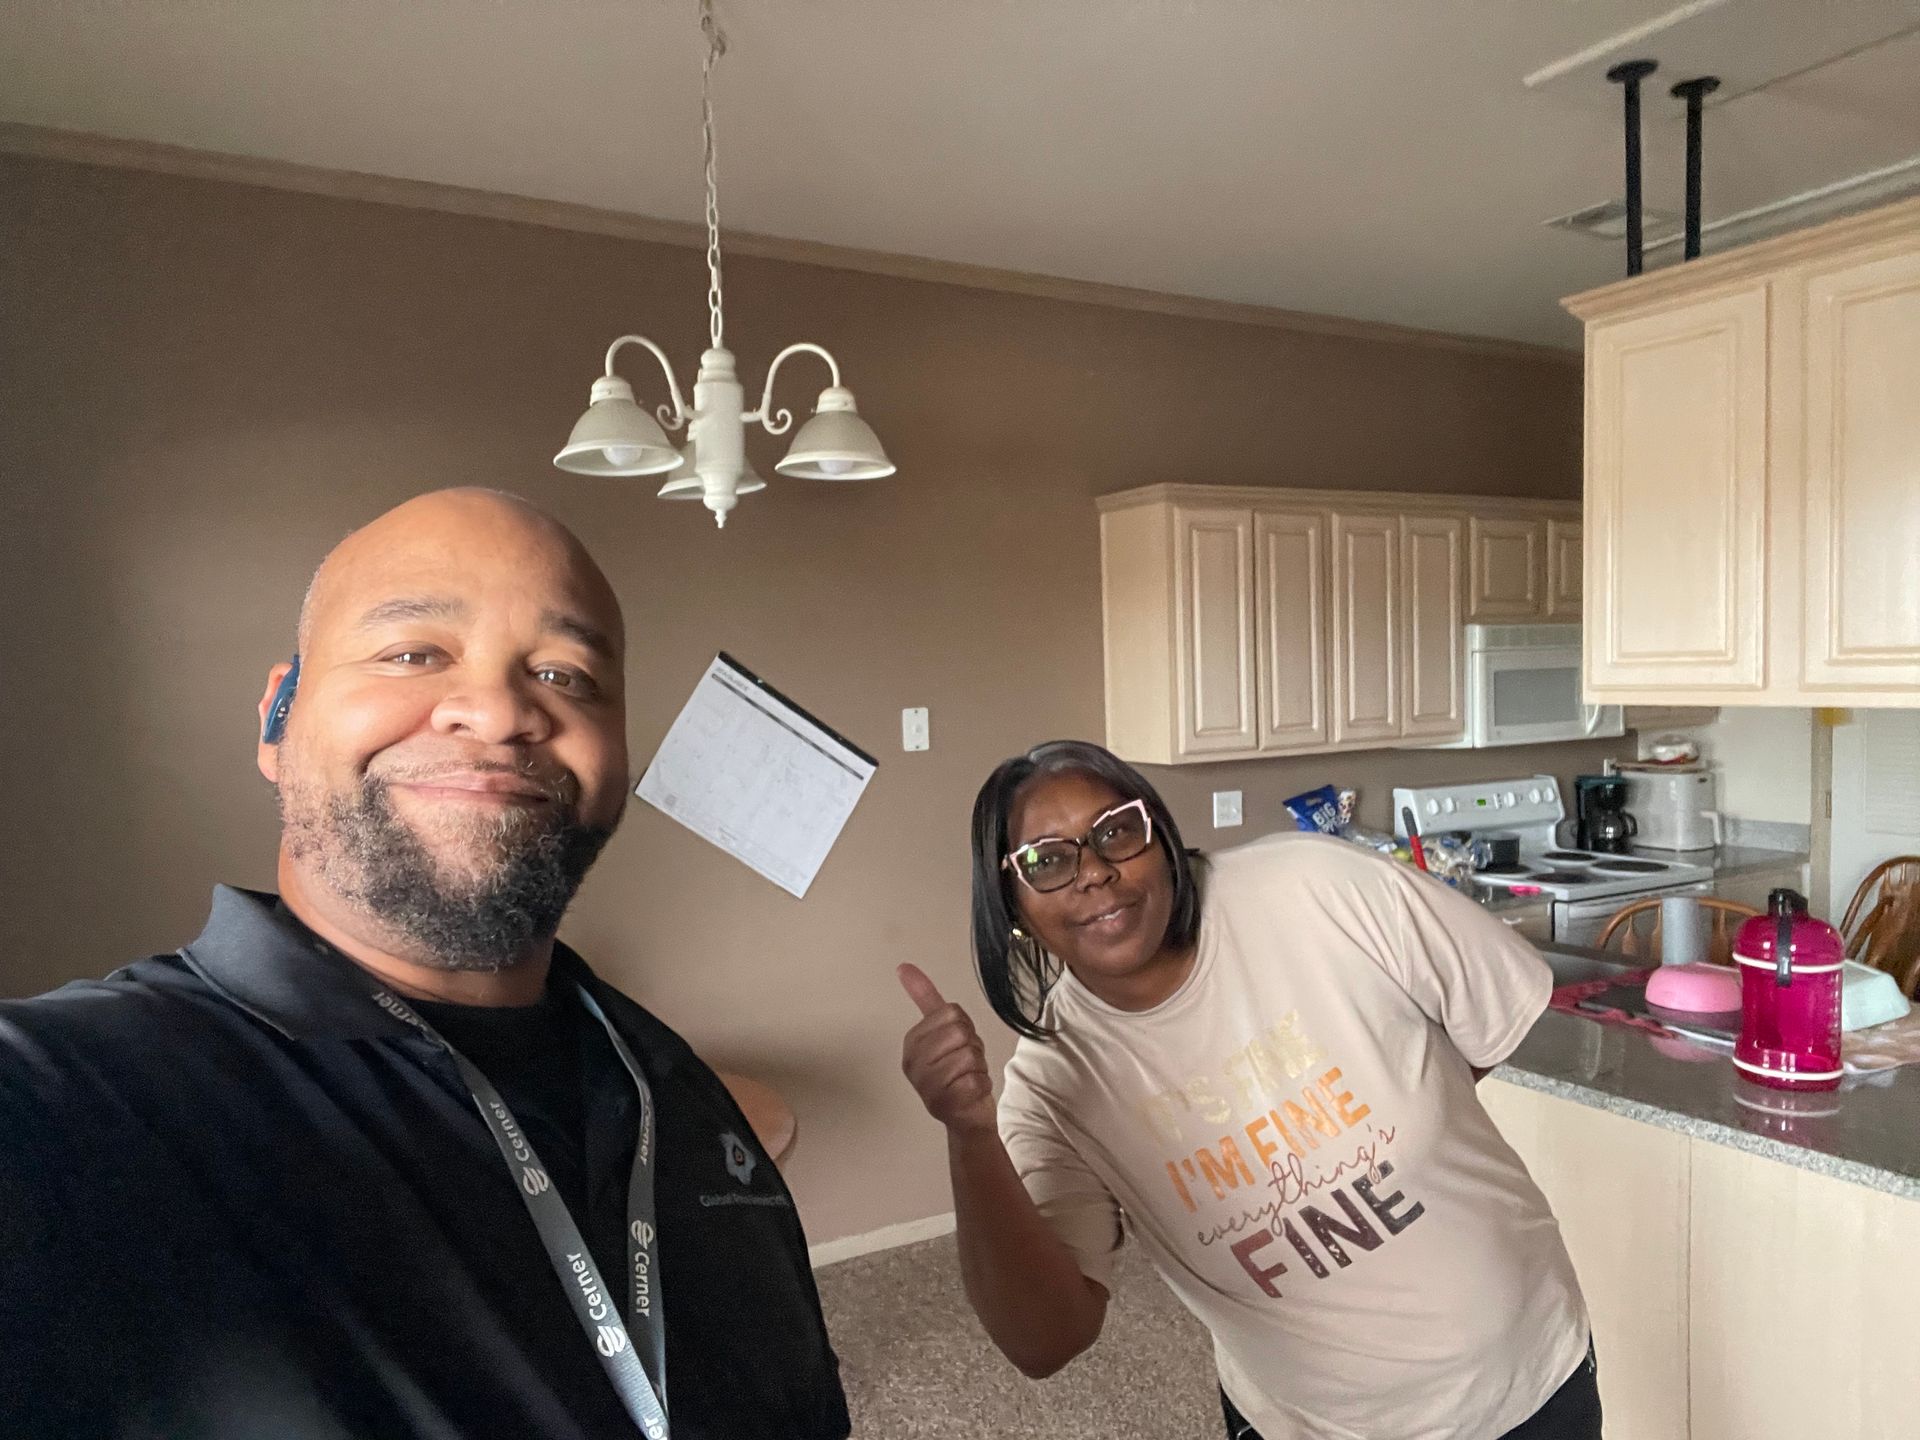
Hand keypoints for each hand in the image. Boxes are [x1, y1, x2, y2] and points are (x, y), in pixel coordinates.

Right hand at [898, 963, 996, 1134]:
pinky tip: (970, 1094)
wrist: (967, 1117)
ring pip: (969, 1056)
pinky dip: (982, 1085)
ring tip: (967, 1079)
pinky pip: (976, 1080)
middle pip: (960, 1032)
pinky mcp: (944, 1103)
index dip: (964, 1027)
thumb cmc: (958, 1072)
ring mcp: (927, 1085)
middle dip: (972, 1047)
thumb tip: (903, 966)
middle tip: (965, 1063)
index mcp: (912, 1043)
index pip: (950, 1013)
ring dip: (978, 1067)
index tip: (956, 1044)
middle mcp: (914, 1064)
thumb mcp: (944, 1031)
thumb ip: (925, 998)